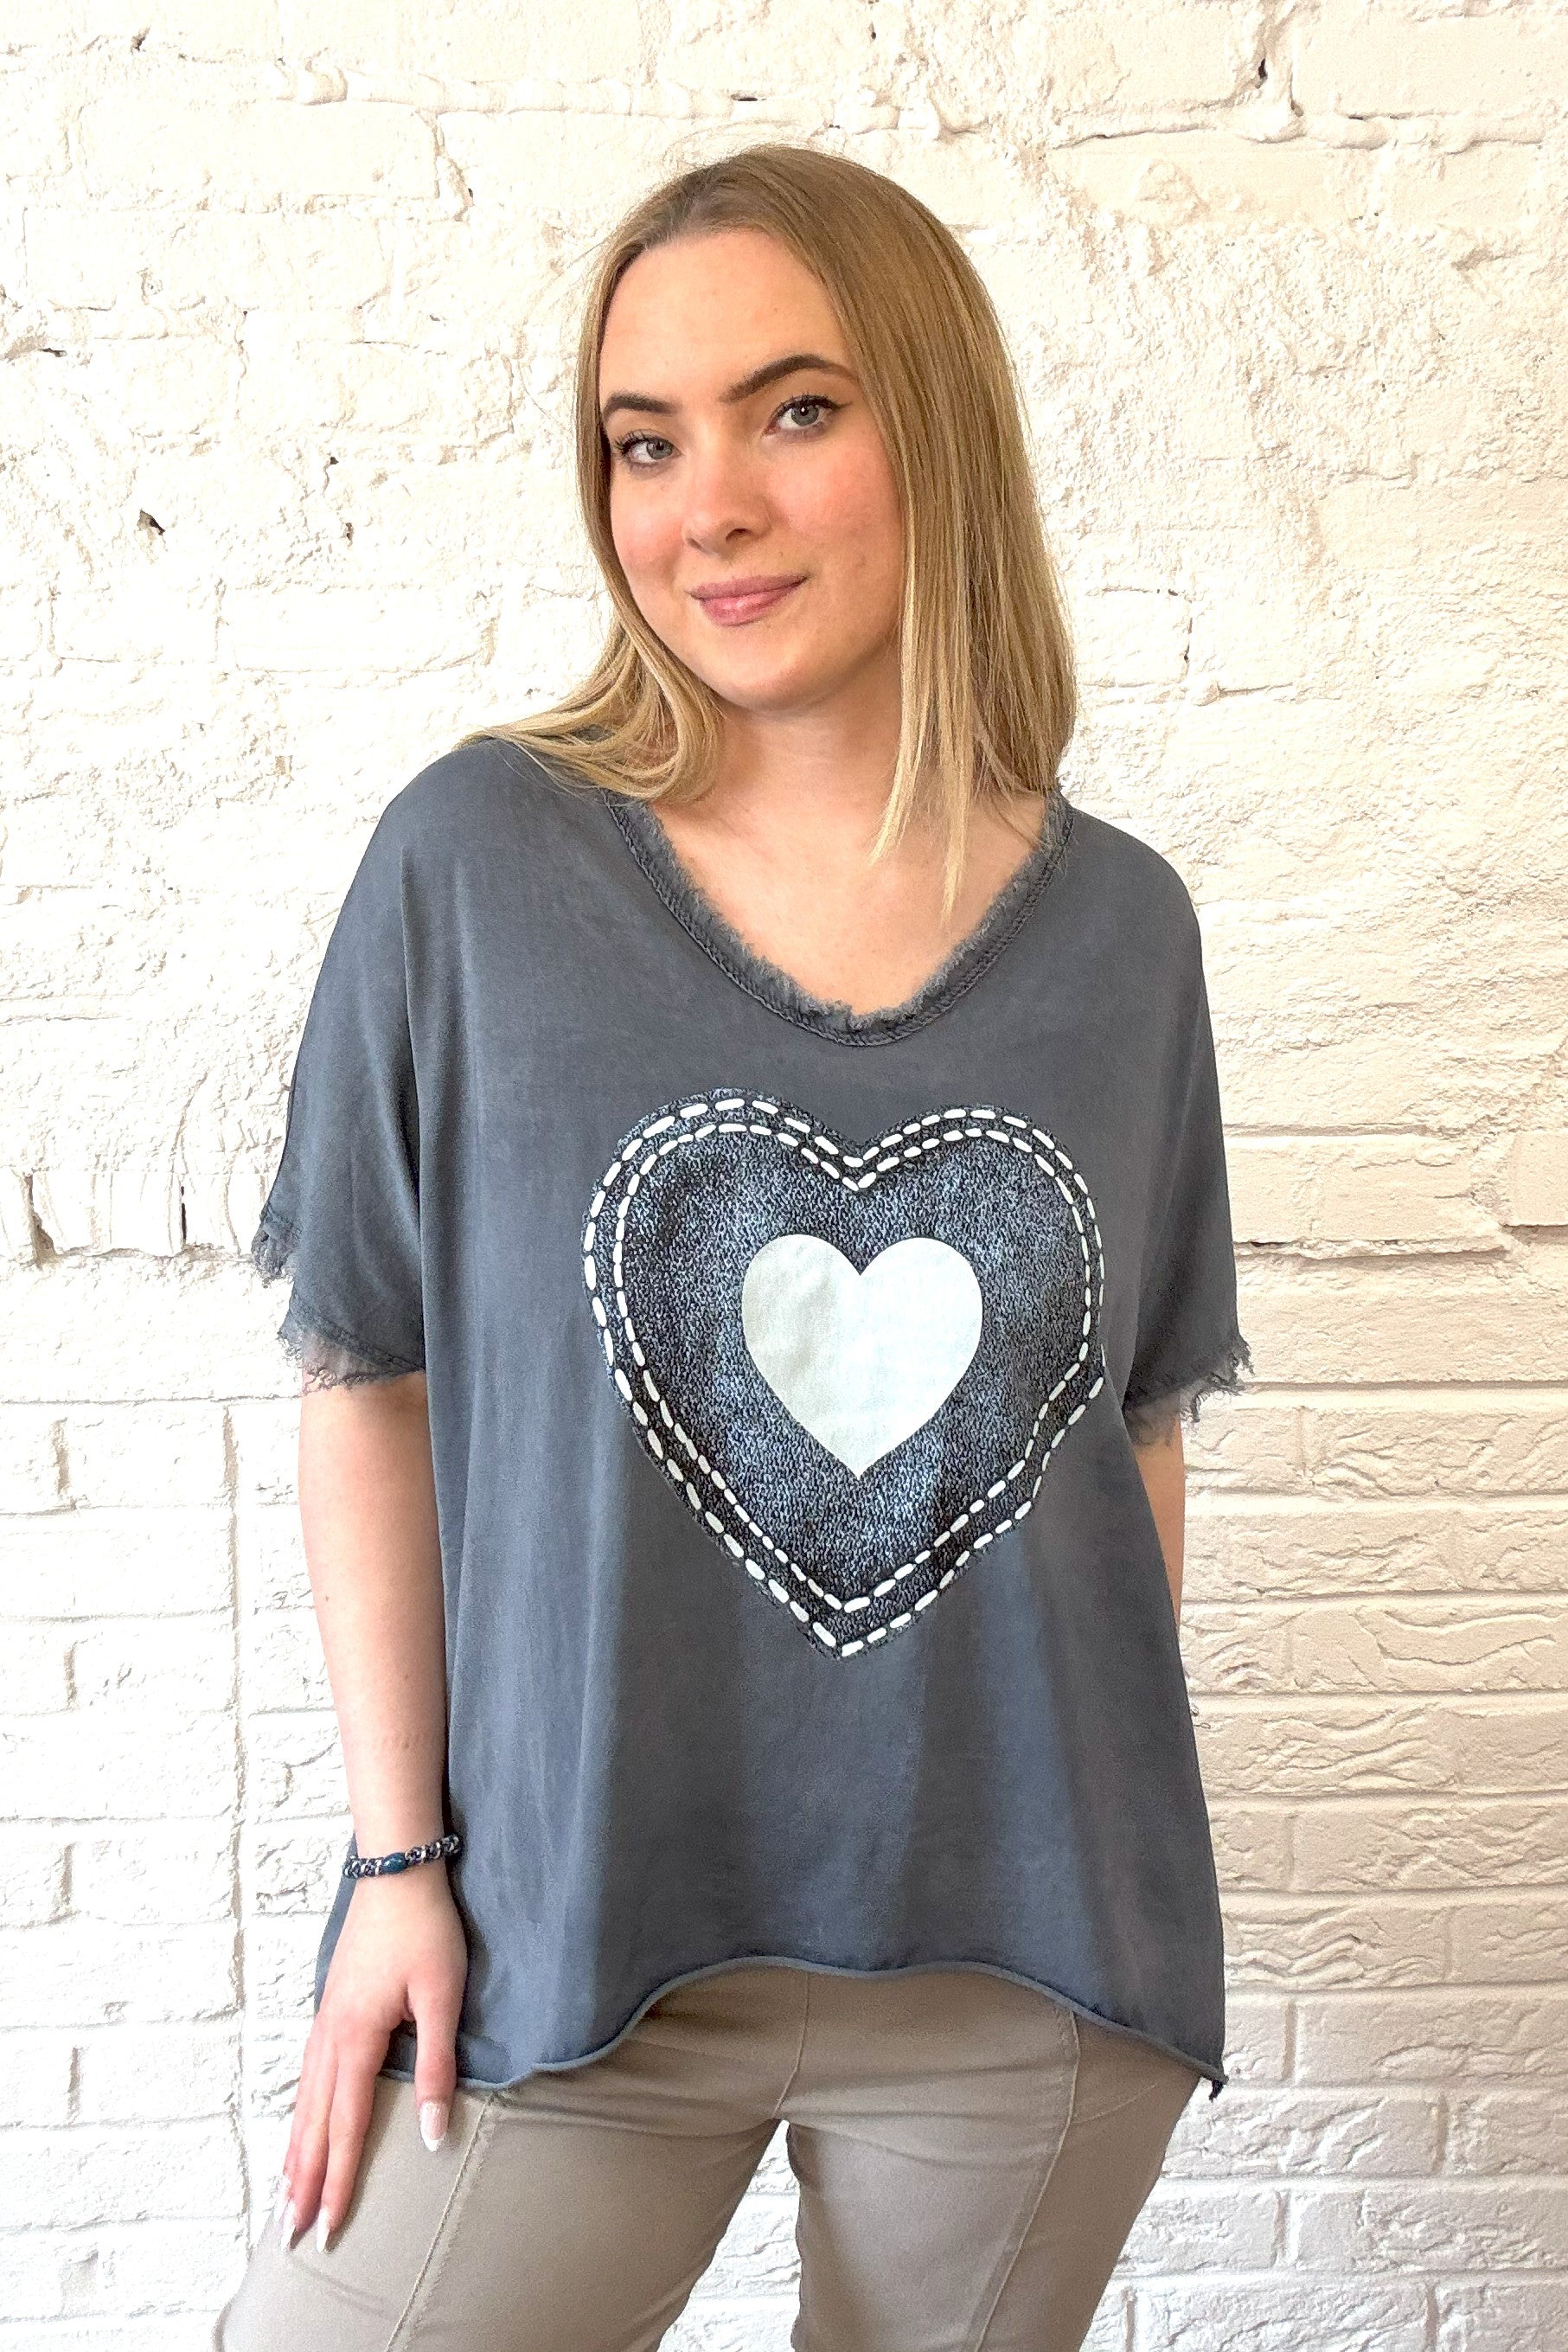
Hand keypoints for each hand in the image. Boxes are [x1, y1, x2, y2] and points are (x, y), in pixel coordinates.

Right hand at [276, 1862, 467, 2249]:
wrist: (396, 1868)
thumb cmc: (425, 1929)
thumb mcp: (442, 1996)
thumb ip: (437, 2067)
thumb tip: (432, 2134)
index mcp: (356, 2039)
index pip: (345, 2128)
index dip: (338, 2181)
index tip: (326, 2229)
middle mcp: (330, 2036)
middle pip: (313, 2124)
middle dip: (303, 2181)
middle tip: (290, 2234)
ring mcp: (325, 2020)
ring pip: (305, 2101)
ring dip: (297, 2150)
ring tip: (287, 2193)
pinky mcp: (331, 2006)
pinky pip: (309, 2075)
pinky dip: (302, 2112)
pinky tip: (304, 2123)